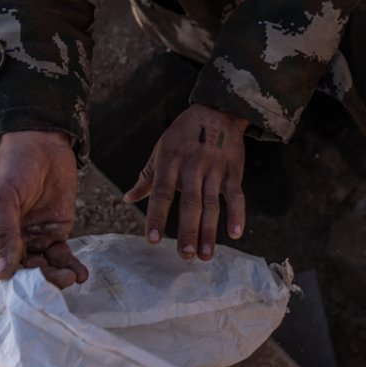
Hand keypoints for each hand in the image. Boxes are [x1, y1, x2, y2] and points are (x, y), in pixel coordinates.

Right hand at [0, 131, 88, 287]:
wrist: (43, 143)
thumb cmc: (11, 166)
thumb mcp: (0, 198)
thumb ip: (2, 234)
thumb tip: (2, 273)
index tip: (3, 307)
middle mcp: (3, 245)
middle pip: (12, 280)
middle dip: (28, 289)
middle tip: (46, 290)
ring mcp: (30, 242)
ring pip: (40, 273)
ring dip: (53, 280)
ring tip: (68, 279)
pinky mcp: (54, 236)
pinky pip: (61, 259)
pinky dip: (70, 268)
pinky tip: (80, 275)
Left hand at [124, 104, 247, 259]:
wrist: (216, 111)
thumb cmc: (183, 134)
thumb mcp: (161, 150)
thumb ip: (147, 177)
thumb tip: (128, 198)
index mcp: (170, 162)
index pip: (162, 193)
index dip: (157, 216)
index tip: (153, 240)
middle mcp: (192, 166)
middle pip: (191, 203)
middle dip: (188, 230)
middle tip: (185, 255)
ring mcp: (215, 168)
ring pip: (213, 204)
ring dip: (209, 231)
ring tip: (205, 255)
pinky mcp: (233, 170)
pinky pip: (236, 195)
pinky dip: (237, 214)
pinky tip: (235, 233)